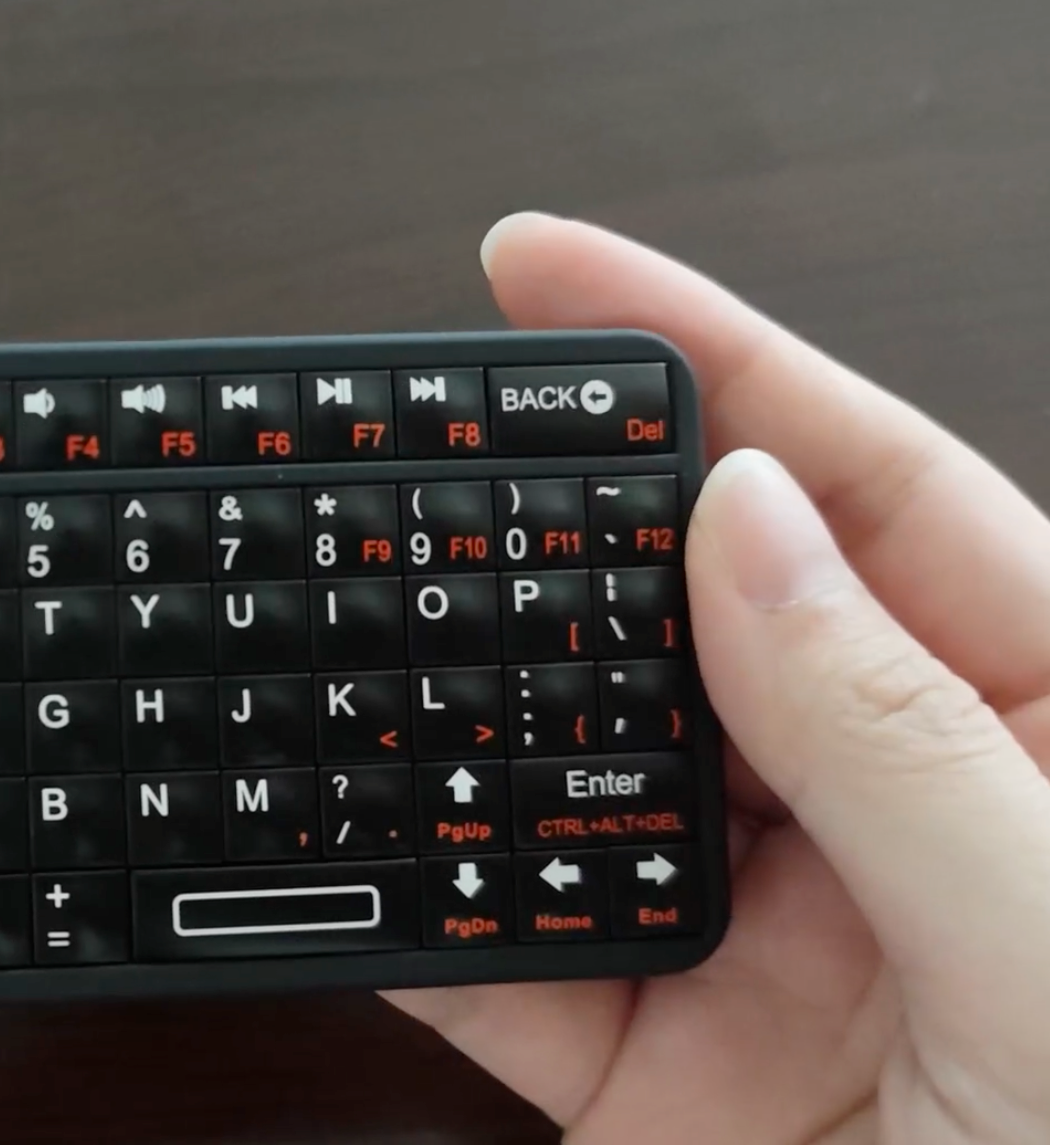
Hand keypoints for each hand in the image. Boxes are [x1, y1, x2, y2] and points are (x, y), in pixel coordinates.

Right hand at [386, 214, 1049, 1142]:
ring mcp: (756, 934)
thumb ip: (898, 731)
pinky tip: (355, 854)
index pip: (856, 486)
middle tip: (412, 461)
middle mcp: (887, 807)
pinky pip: (502, 955)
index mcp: (1042, 724)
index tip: (550, 274)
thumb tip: (746, 526)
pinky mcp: (649, 1063)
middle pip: (684, 611)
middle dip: (549, 527)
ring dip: (466, 719)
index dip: (705, 355)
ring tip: (361, 640)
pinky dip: (415, 909)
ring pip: (570, 773)